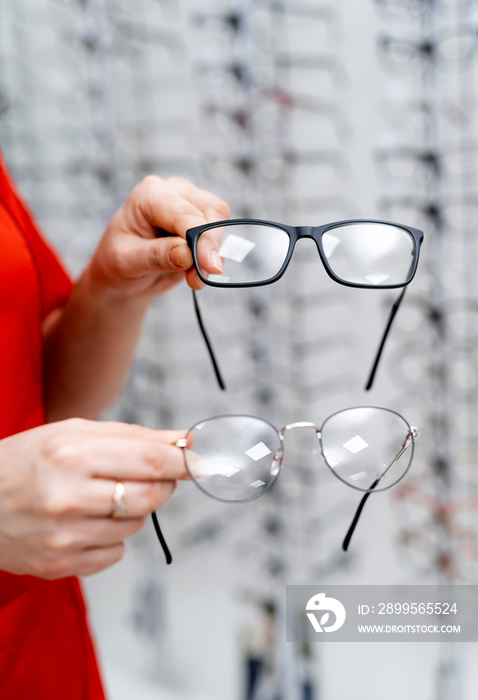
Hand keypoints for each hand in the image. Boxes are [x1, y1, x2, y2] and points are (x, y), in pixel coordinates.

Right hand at [0, 419, 191, 578]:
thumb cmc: (26, 460)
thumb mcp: (73, 432)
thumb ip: (134, 436)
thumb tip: (184, 442)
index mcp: (70, 453)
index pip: (150, 461)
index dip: (183, 463)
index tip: (198, 463)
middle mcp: (67, 496)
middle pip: (150, 496)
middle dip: (163, 484)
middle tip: (151, 475)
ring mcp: (63, 536)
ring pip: (136, 525)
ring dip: (133, 508)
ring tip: (103, 495)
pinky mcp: (61, 565)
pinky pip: (116, 552)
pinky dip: (112, 535)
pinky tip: (86, 520)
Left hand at [88, 176, 229, 296]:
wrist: (124, 272)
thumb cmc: (118, 261)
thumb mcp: (126, 262)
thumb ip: (156, 256)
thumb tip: (187, 253)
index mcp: (149, 195)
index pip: (184, 212)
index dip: (201, 239)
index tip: (210, 267)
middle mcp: (173, 192)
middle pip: (211, 210)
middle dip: (210, 246)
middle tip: (201, 278)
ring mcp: (190, 204)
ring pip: (220, 221)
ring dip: (213, 254)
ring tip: (193, 279)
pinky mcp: (202, 220)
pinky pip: (219, 236)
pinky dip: (213, 257)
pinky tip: (195, 273)